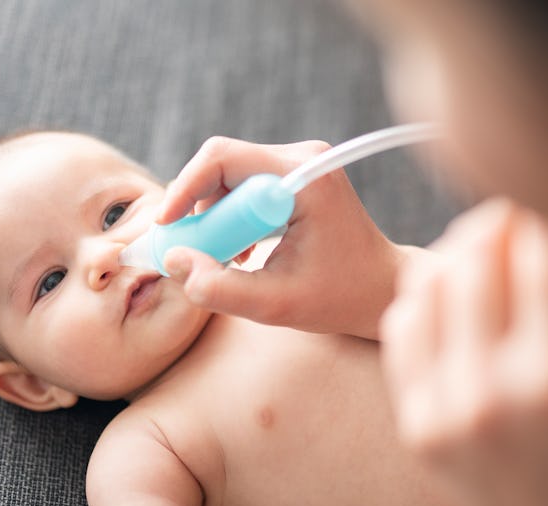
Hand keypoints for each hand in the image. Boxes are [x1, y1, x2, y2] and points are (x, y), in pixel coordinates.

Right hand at [158, 136, 404, 337]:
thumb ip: (219, 288)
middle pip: (221, 163)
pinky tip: (242, 250)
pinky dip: (230, 216)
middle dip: (197, 207)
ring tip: (226, 258)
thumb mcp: (275, 304)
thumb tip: (173, 260)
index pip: (222, 158)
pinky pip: (242, 185)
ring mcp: (300, 163)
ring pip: (228, 175)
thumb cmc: (339, 298)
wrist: (380, 289)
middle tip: (192, 250)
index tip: (167, 228)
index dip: (184, 189)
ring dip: (214, 215)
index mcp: (303, 178)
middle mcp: (302, 158)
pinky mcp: (294, 176)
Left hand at [380, 198, 547, 505]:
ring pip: (427, 289)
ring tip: (490, 256)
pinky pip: (402, 333)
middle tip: (523, 219)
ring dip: (458, 257)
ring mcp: (441, 415)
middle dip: (501, 224)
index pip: (539, 251)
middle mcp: (489, 395)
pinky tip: (458, 300)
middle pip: (473, 260)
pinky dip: (426, 301)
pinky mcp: (416, 430)